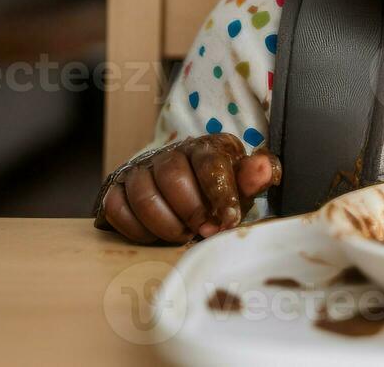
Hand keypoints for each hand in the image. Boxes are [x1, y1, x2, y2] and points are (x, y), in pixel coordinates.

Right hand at [93, 134, 280, 243]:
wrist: (180, 194)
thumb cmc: (215, 191)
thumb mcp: (239, 185)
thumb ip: (255, 177)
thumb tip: (266, 169)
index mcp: (205, 147)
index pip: (210, 162)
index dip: (220, 193)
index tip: (228, 219)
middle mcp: (170, 153)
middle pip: (172, 176)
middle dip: (191, 211)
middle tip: (203, 231)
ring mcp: (140, 170)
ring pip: (144, 194)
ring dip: (166, 224)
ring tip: (182, 235)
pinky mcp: (116, 188)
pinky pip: (118, 209)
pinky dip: (138, 230)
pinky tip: (155, 236)